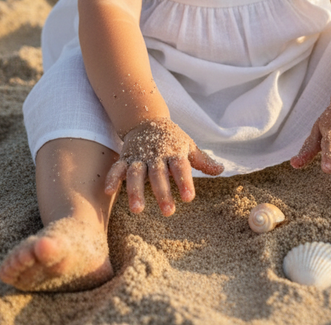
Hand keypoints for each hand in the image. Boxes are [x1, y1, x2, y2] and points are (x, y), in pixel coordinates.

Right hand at [105, 117, 223, 215]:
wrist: (147, 119)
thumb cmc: (171, 138)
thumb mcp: (187, 145)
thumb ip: (202, 160)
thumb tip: (221, 170)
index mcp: (174, 151)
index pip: (181, 167)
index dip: (184, 181)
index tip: (188, 198)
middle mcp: (156, 155)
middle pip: (159, 174)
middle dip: (163, 192)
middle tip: (168, 212)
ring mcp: (139, 157)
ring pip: (136, 174)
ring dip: (135, 190)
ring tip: (138, 209)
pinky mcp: (125, 159)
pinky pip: (117, 168)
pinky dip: (112, 178)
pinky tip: (109, 192)